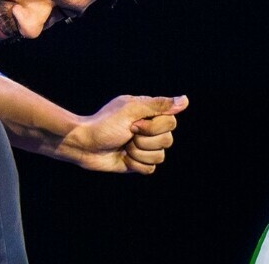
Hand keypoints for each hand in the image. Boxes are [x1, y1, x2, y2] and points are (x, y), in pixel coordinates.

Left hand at [62, 95, 188, 173]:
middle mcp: (147, 130)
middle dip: (144, 141)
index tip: (133, 124)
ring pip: (160, 156)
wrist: (83, 144)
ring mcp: (142, 147)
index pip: (171, 122)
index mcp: (147, 114)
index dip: (154, 127)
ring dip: (138, 153)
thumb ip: (158, 105)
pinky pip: (150, 169)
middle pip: (167, 140)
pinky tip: (123, 158)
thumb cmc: (104, 124)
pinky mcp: (136, 163)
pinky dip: (136, 165)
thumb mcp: (131, 110)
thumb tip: (186, 100)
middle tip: (126, 135)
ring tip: (123, 147)